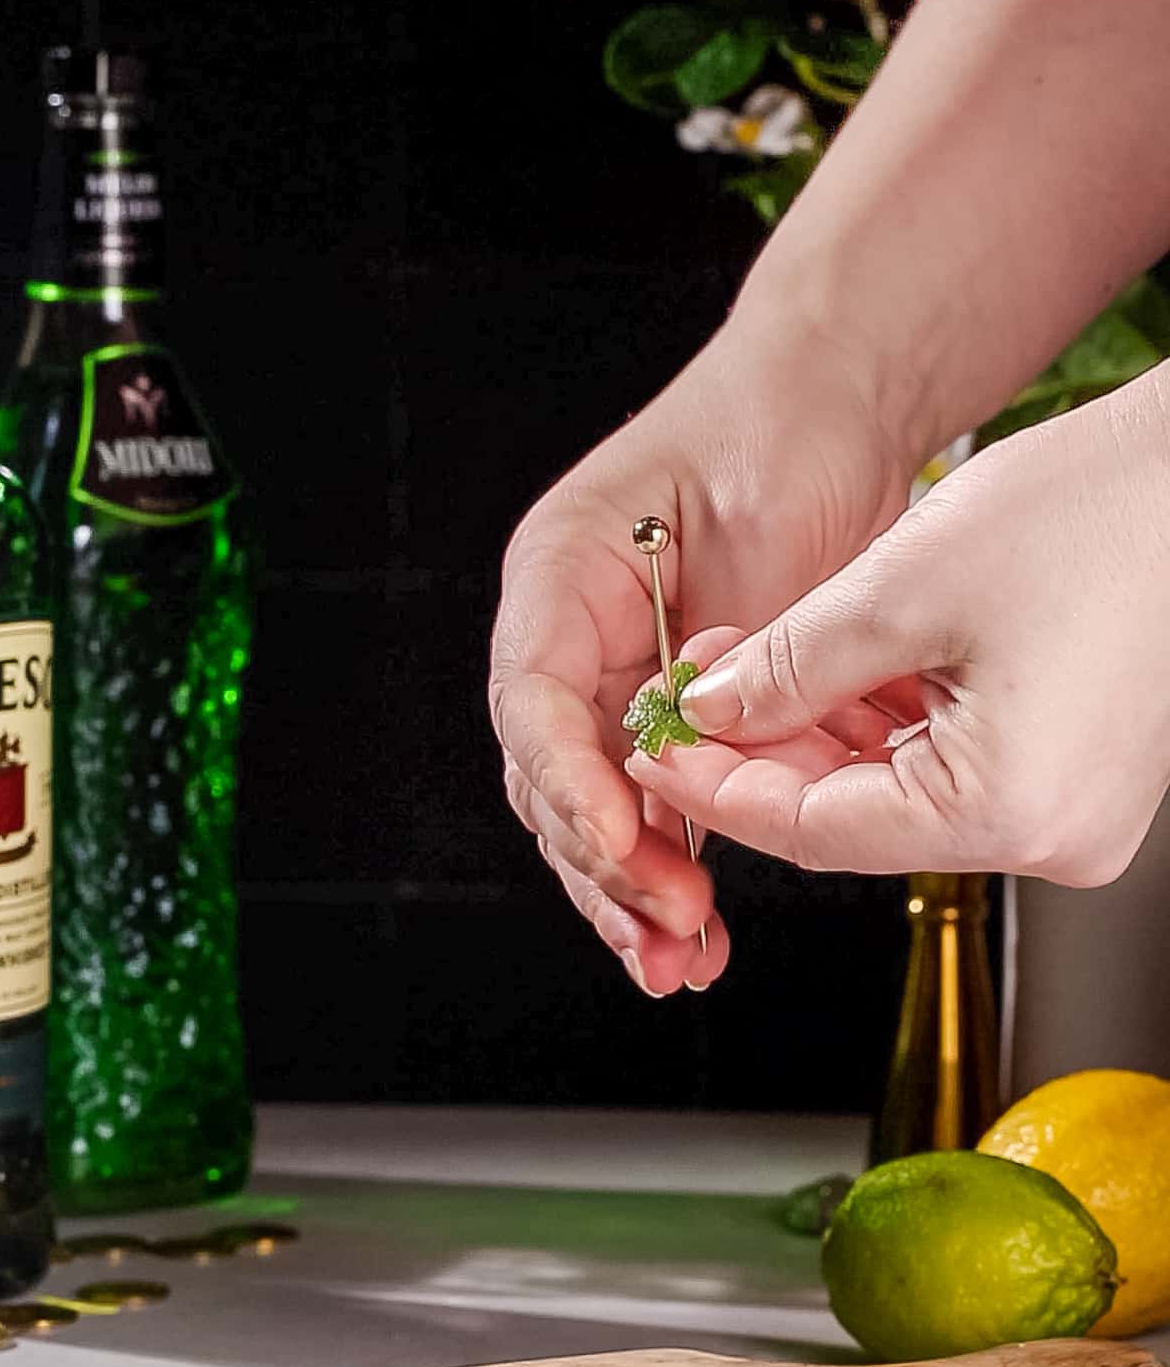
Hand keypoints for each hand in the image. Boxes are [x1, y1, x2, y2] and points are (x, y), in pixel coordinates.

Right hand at [489, 304, 914, 993]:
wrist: (834, 403)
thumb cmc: (783, 423)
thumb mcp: (752, 500)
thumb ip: (721, 628)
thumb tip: (703, 743)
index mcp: (559, 572)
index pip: (532, 695)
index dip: (569, 778)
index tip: (619, 839)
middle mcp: (572, 636)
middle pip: (552, 775)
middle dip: (602, 861)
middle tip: (668, 925)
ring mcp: (617, 680)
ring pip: (594, 811)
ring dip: (628, 892)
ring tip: (677, 963)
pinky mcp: (675, 716)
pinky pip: (658, 810)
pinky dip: (671, 872)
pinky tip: (698, 935)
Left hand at [630, 371, 1169, 883]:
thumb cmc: (1100, 512)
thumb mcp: (906, 587)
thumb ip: (790, 665)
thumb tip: (712, 710)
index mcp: (1011, 812)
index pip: (811, 831)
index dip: (716, 785)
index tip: (653, 745)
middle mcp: (1053, 837)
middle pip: (852, 819)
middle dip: (762, 748)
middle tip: (692, 685)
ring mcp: (1074, 811)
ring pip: (896, 793)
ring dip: (817, 729)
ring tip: (751, 656)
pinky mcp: (1082, 776)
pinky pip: (954, 769)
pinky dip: (886, 722)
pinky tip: (833, 665)